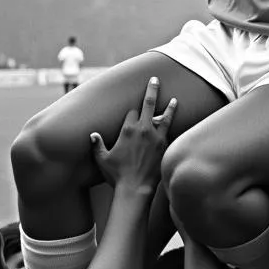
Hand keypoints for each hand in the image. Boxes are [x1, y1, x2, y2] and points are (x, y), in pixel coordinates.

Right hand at [91, 76, 176, 192]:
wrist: (136, 189)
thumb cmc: (117, 175)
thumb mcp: (102, 159)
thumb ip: (97, 145)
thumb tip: (92, 135)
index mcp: (127, 130)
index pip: (131, 112)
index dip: (131, 113)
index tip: (131, 115)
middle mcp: (143, 129)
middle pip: (149, 103)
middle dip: (152, 89)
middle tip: (155, 79)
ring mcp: (156, 137)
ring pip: (165, 116)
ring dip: (170, 107)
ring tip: (175, 99)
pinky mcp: (165, 146)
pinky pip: (170, 132)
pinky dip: (173, 126)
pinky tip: (176, 124)